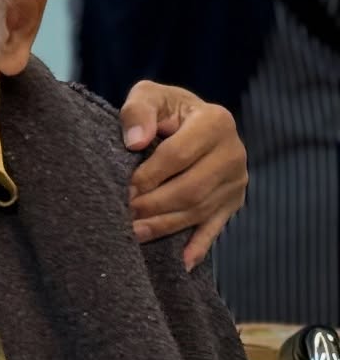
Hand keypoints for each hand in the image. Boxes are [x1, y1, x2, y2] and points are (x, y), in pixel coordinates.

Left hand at [119, 81, 246, 270]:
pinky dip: (198, 247)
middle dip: (154, 205)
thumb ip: (139, 111)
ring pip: (199, 211)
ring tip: (133, 234)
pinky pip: (215, 229)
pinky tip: (182, 263)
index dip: (148, 176)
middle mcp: (234, 153)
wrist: (187, 121)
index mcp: (216, 122)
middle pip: (191, 189)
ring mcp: (236, 181)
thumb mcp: (149, 96)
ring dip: (165, 226)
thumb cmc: (163, 111)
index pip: (178, 156)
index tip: (123, 189)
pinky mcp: (233, 203)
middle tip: (123, 215)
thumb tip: (135, 141)